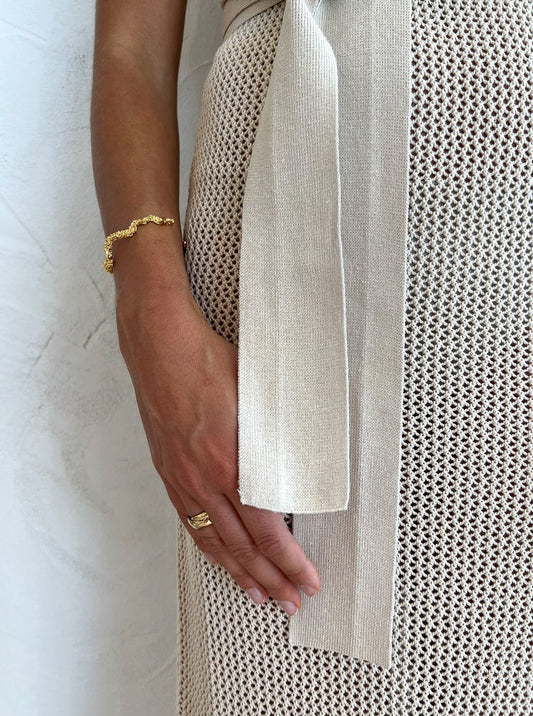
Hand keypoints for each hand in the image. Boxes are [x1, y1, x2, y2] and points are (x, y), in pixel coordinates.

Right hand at [116, 287, 320, 613]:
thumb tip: (302, 463)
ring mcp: (183, 479)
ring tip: (258, 595)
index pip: (267, 530)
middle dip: (270, 579)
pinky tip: (218, 559)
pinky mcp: (169, 472)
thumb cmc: (208, 364)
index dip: (289, 562)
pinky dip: (208, 549)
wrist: (162, 347)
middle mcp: (205, 480)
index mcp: (232, 463)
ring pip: (214, 542)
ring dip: (239, 573)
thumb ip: (276, 438)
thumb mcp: (258, 398)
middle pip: (242, 546)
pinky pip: (190, 523)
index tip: (307, 580)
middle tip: (290, 600)